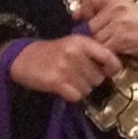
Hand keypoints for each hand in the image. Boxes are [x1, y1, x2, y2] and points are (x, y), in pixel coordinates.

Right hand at [0, 34, 121, 101]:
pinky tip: (63, 88)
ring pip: (88, 89)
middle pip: (99, 78)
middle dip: (91, 80)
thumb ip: (92, 53)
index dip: (113, 68)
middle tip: (78, 76)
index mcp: (82, 42)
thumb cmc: (52, 52)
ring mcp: (66, 67)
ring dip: (81, 89)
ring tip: (68, 81)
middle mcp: (75, 53)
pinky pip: (76, 96)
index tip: (110, 72)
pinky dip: (71, 95)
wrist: (23, 58)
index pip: (109, 57)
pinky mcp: (57, 82)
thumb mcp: (73, 45)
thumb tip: (114, 68)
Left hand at [71, 0, 137, 68]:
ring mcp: (118, 23)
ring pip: (94, 39)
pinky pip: (103, 49)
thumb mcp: (126, 10)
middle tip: (104, 42)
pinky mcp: (121, 38)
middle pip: (89, 24)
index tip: (86, 18)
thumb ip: (104, 10)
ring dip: (100, 48)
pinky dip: (106, 57)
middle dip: (92, 36)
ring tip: (111, 50)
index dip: (84, 8)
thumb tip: (78, 16)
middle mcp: (116, 7)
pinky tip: (115, 56)